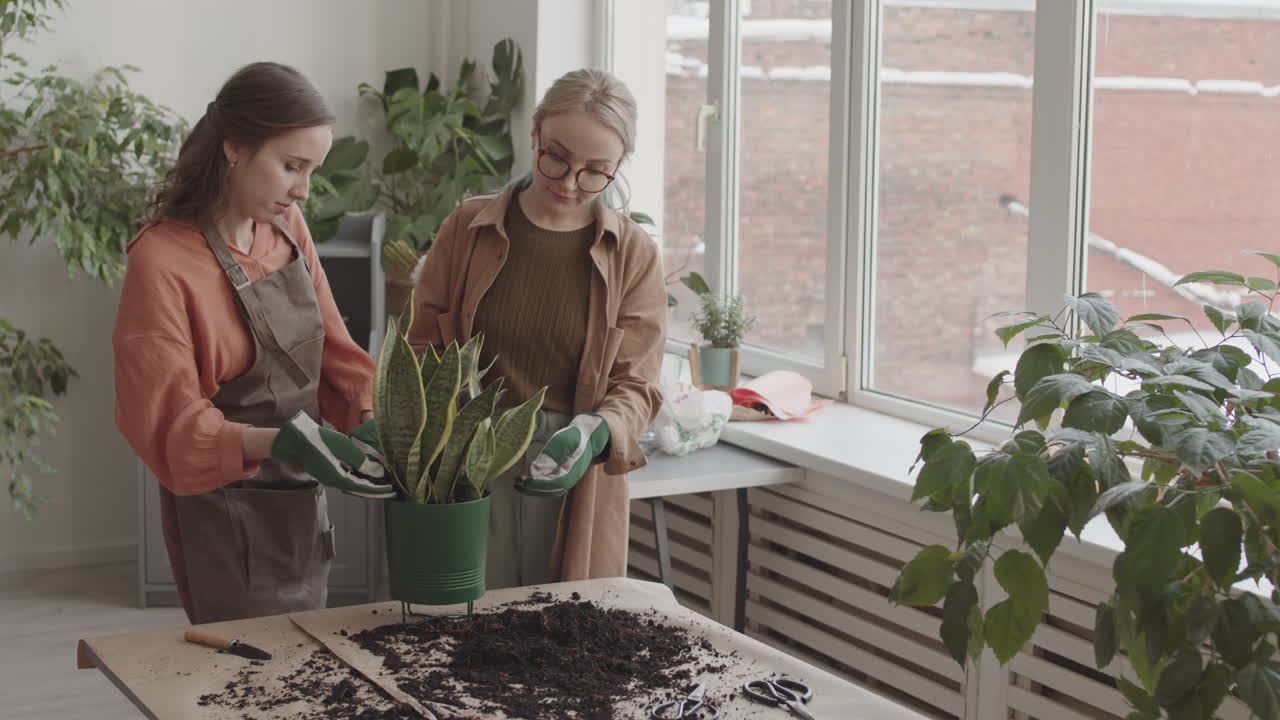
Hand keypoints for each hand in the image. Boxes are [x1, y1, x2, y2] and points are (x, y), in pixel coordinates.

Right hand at [271, 411, 394, 498]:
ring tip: (382, 481)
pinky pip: (347, 477)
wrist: (295, 439)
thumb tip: (378, 472)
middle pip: (359, 488)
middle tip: (391, 489)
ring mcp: (330, 477)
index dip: (379, 489)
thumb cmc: (319, 441)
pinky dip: (359, 477)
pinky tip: (366, 472)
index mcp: (338, 478)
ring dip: (368, 483)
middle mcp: (334, 481)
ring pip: (354, 483)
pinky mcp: (328, 470)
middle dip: (375, 488)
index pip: (363, 488)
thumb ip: (361, 461)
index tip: (392, 490)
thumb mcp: (343, 448)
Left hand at [516, 413, 609, 496]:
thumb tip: (533, 469)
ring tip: (517, 483)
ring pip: (547, 490)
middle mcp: (569, 478)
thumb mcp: (563, 440)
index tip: (526, 480)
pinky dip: (535, 484)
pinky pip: (546, 485)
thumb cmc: (575, 436)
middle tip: (517, 483)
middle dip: (532, 488)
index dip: (540, 484)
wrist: (587, 437)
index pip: (555, 483)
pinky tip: (524, 479)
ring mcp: (565, 478)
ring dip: (531, 488)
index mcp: (572, 470)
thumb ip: (549, 455)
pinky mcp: (559, 475)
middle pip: (550, 490)